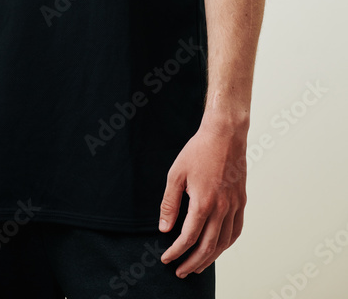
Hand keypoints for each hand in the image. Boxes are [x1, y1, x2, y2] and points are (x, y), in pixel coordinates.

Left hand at [158, 117, 247, 276]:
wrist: (225, 135)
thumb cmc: (198, 151)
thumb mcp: (176, 174)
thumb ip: (170, 203)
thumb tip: (164, 228)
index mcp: (203, 203)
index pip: (188, 237)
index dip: (176, 252)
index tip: (166, 258)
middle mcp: (222, 209)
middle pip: (208, 247)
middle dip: (192, 262)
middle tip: (180, 271)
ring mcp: (234, 206)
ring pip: (224, 243)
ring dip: (210, 259)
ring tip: (198, 266)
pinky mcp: (241, 201)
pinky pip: (236, 230)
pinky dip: (227, 244)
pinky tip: (219, 248)